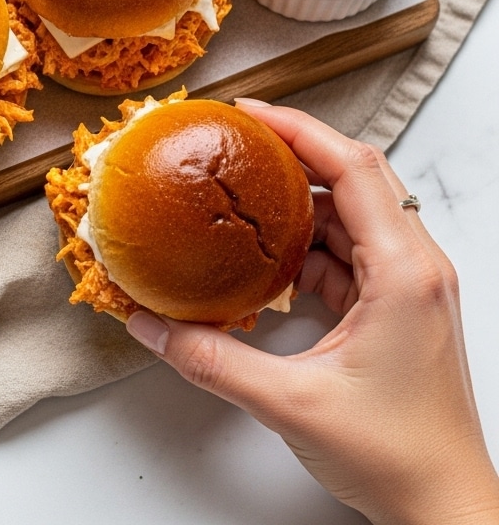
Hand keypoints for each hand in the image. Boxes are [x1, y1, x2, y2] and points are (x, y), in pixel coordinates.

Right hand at [126, 101, 498, 524]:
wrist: (446, 510)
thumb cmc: (398, 458)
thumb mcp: (290, 402)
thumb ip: (210, 358)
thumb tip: (150, 324)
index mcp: (404, 273)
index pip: (354, 168)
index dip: (299, 130)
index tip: (248, 112)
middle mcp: (415, 267)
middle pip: (354, 177)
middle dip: (295, 151)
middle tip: (238, 138)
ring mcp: (408, 285)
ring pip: (349, 213)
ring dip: (298, 200)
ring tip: (244, 192)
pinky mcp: (396, 305)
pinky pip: (347, 250)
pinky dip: (305, 243)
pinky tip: (266, 256)